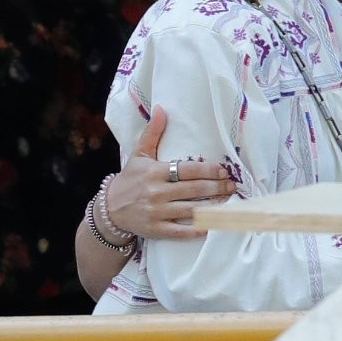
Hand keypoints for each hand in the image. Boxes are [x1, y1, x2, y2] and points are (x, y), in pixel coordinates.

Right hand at [106, 106, 236, 238]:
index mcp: (155, 172)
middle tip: (232, 185)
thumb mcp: (139, 154)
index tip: (224, 170)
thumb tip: (161, 109)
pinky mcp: (156, 230)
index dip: (208, 170)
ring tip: (229, 201)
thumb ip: (152, 132)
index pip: (187, 169)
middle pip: (193, 189)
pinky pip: (180, 231)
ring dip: (213, 206)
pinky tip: (211, 225)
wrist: (108, 209)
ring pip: (191, 210)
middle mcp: (157, 192)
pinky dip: (196, 229)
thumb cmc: (129, 179)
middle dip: (217, 187)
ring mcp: (157, 212)